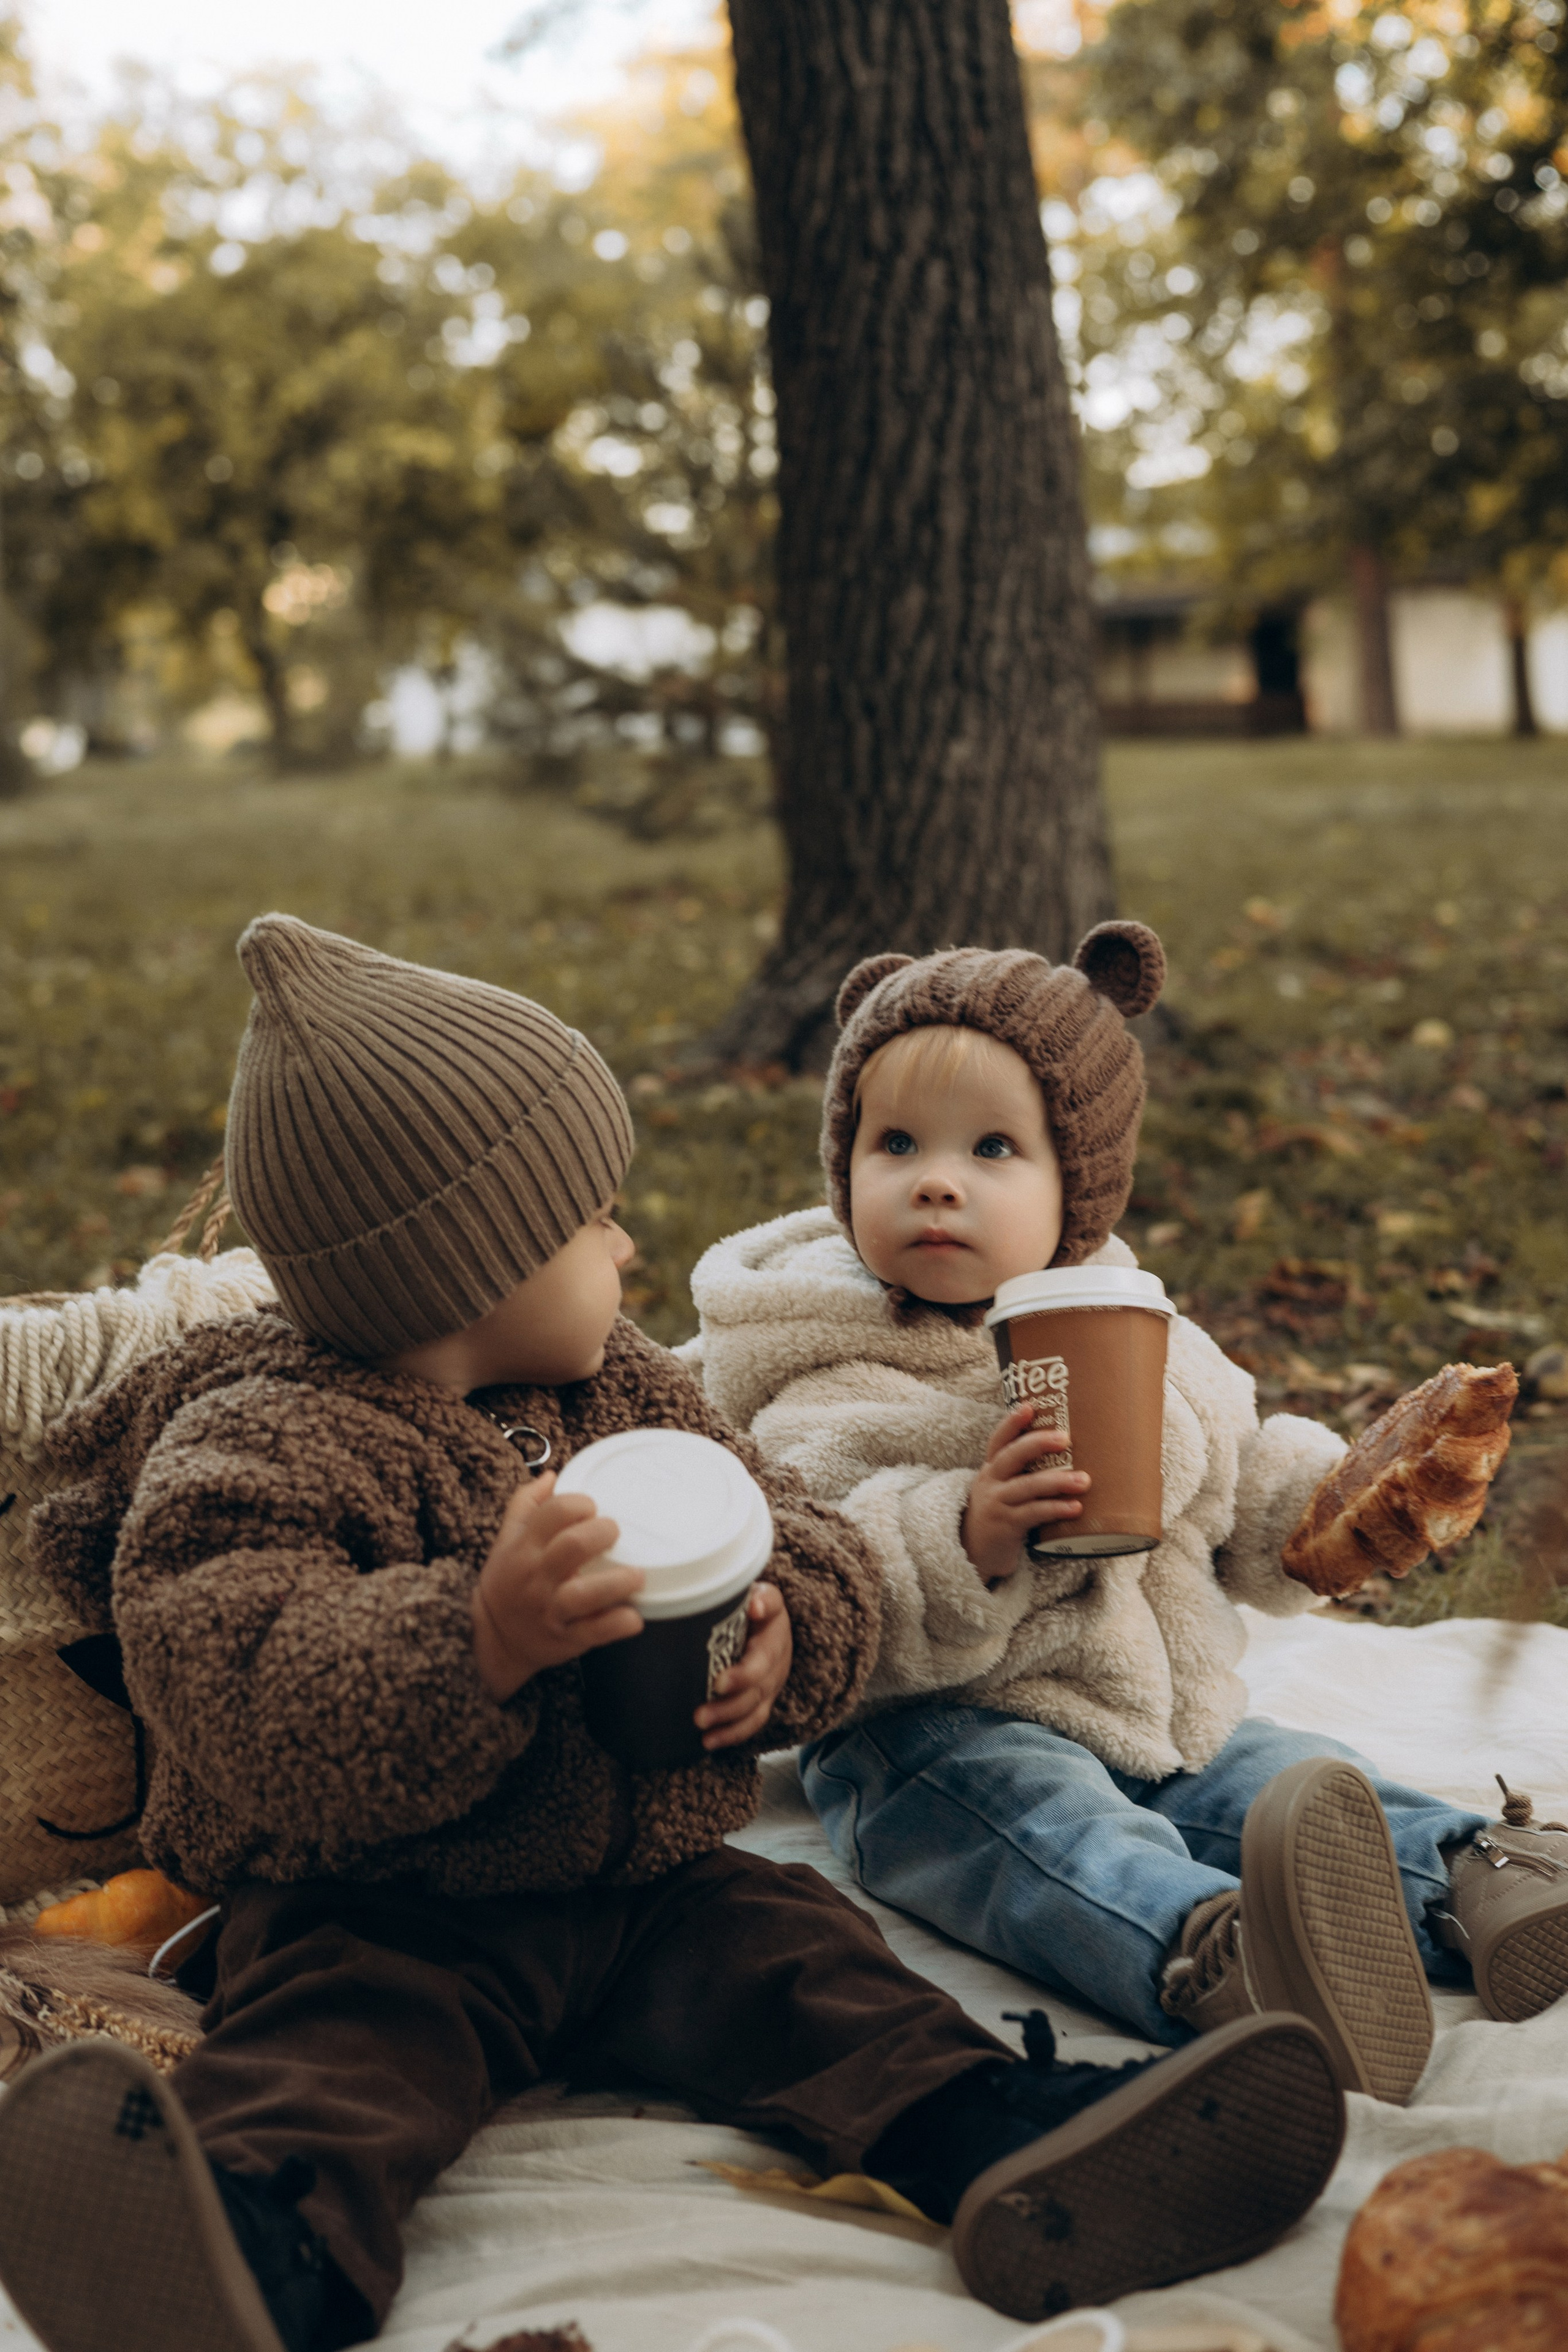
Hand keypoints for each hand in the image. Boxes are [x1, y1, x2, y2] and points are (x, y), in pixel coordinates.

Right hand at [471, 1470, 643, 1701]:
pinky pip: (595, 1632)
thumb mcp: (507, 1538)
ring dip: (617, 1582)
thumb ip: (526, 1503)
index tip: (594, 1508)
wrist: (495, 1638)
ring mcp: (551, 1609)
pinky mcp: (567, 1638)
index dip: (580, 1504)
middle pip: (573, 1546)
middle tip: (617, 1534)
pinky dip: (618, 1624)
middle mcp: (536, 1577)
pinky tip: (634, 1616)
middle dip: (603, 1534)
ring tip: (637, 1575)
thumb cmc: (509, 1579)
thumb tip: (552, 1474)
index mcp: (524, 1547)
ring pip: (584, 1594)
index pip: (553, 1513)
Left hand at [695, 1581, 792, 1750]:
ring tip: (702, 1729)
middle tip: (699, 1715)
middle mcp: (776, 1663)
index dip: (744, 1674)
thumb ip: (761, 1596)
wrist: (771, 1621)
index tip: (718, 1682)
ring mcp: (771, 1685)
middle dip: (729, 1705)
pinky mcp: (763, 1700)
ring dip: (728, 1723)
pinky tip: (709, 1743)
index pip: (763, 1658)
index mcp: (774, 1636)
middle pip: (757, 1691)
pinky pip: (753, 1723)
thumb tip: (754, 1604)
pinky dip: (732, 1735)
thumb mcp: (762, 1593)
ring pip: (755, 1710)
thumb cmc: (755, 1605)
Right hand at [962, 1402, 1089, 1585]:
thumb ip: (1023, 1474)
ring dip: (1057, 1482)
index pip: (999, 1440)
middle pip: (1011, 1456)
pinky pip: (1033, 1514)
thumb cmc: (998, 1516)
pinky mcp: (1005, 1526)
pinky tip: (1075, 1508)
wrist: (973, 1554)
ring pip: (1026, 1486)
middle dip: (1037, 1444)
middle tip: (1065, 1438)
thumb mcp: (1002, 1490)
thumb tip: (1068, 1456)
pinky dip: (1055, 1509)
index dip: (1012, 1422)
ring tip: (1084, 1480)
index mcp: (991, 1470)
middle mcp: (991, 1482)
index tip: (1029, 1406)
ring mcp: (996, 1504)